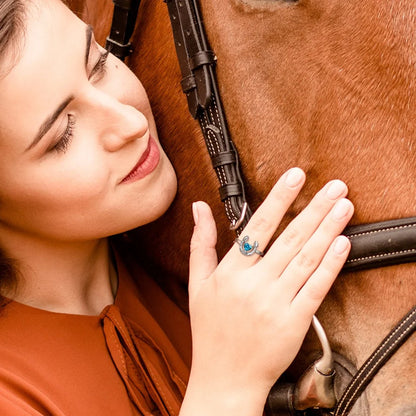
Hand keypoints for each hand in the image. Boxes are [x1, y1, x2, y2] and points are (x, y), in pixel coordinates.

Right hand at [184, 168, 352, 413]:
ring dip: (328, 230)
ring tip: (344, 207)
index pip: (257, 227)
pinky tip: (342, 244)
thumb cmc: (210, 330)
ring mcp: (276, 303)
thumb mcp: (197, 284)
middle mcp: (254, 284)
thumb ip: (201, 242)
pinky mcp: (295, 322)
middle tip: (335, 186)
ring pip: (307, 259)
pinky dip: (331, 265)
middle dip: (315, 208)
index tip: (295, 177)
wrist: (225, 378)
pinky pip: (316, 288)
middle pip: (290, 238)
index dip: (279, 199)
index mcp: (230, 272)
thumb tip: (199, 208)